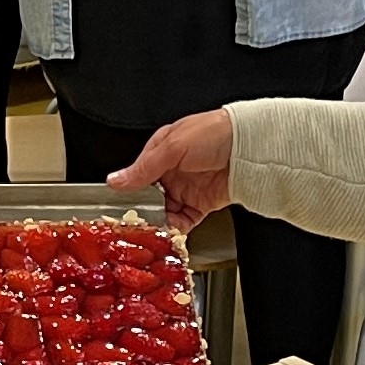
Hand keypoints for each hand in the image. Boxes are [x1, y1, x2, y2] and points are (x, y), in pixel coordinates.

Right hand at [106, 107, 232, 229]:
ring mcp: (186, 189)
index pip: (138, 176)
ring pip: (165, 211)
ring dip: (159, 221)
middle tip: (135, 223)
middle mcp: (172, 171)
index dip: (129, 192)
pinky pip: (184, 220)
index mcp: (161, 151)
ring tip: (153, 229)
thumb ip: (143, 168)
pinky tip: (171, 231)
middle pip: (150, 197)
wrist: (249, 147)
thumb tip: (116, 180)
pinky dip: (177, 228)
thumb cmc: (213, 133)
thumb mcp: (172, 146)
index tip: (120, 207)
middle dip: (143, 211)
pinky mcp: (201, 204)